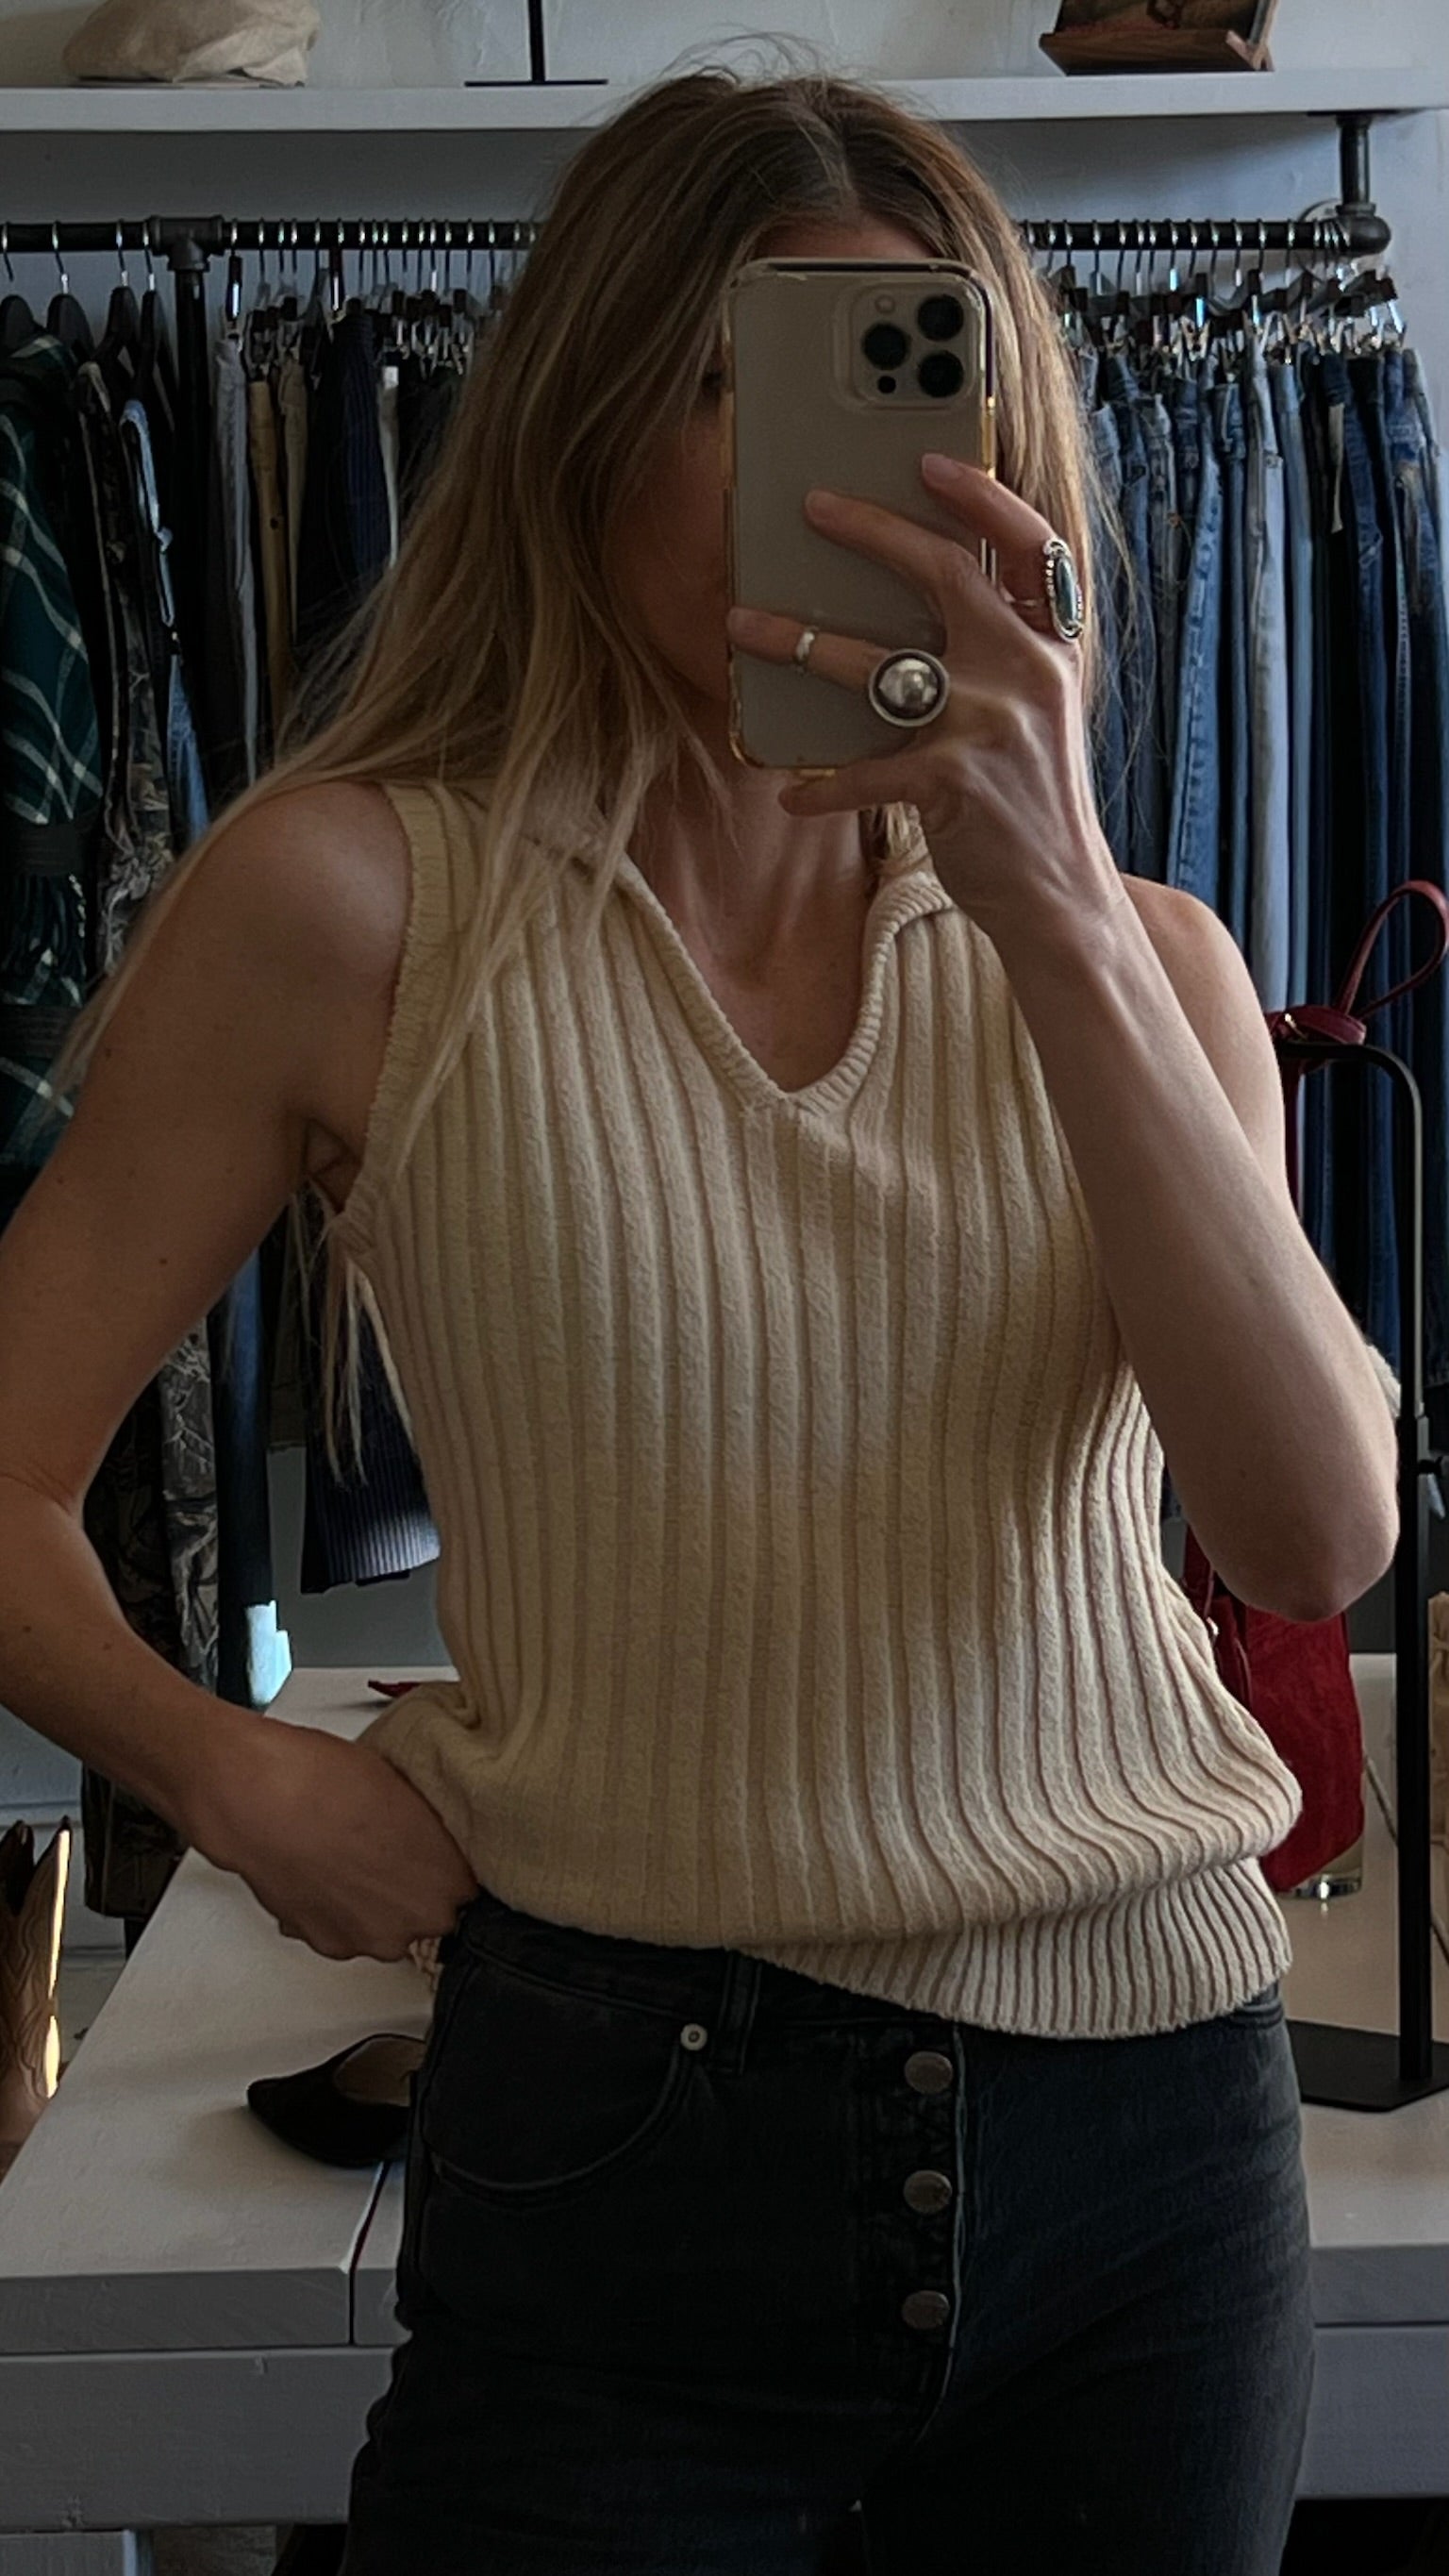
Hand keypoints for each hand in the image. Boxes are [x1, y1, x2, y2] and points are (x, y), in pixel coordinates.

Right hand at [187, 1714, 479, 1962]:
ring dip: (373, 1900)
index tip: (436, 1854)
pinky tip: (325, 1869)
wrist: (259, 1800)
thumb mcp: (404, 1788)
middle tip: (390, 1849)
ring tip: (351, 1855)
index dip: (448, 1866)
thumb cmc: (326, 1785)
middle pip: (429, 1914)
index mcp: (445, 1883)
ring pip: (384, 1925)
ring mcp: (365, 1938)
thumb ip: (430, 1830)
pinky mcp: (323, 1943)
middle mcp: (410, 1923)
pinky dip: (337, 1907)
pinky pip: (344, 1929)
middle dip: (413, 1887)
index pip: (469, 1889)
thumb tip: (431, 1835)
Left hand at [724, 456, 1127, 952]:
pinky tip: (791, 791)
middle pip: (943, 572)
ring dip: (799, 641)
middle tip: (812, 506)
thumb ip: (994, 655)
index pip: (1029, 545)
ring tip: (744, 623)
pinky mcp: (952, 783)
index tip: (930, 459)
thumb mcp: (1034, 713)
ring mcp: (990, 725)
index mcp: (1051, 646)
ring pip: (876, 663)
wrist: (1060, 898)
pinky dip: (820, 785)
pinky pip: (864, 770)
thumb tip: (910, 602)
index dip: (982, 496)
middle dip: (871, 530)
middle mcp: (1026, 672)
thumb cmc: (1029, 800)